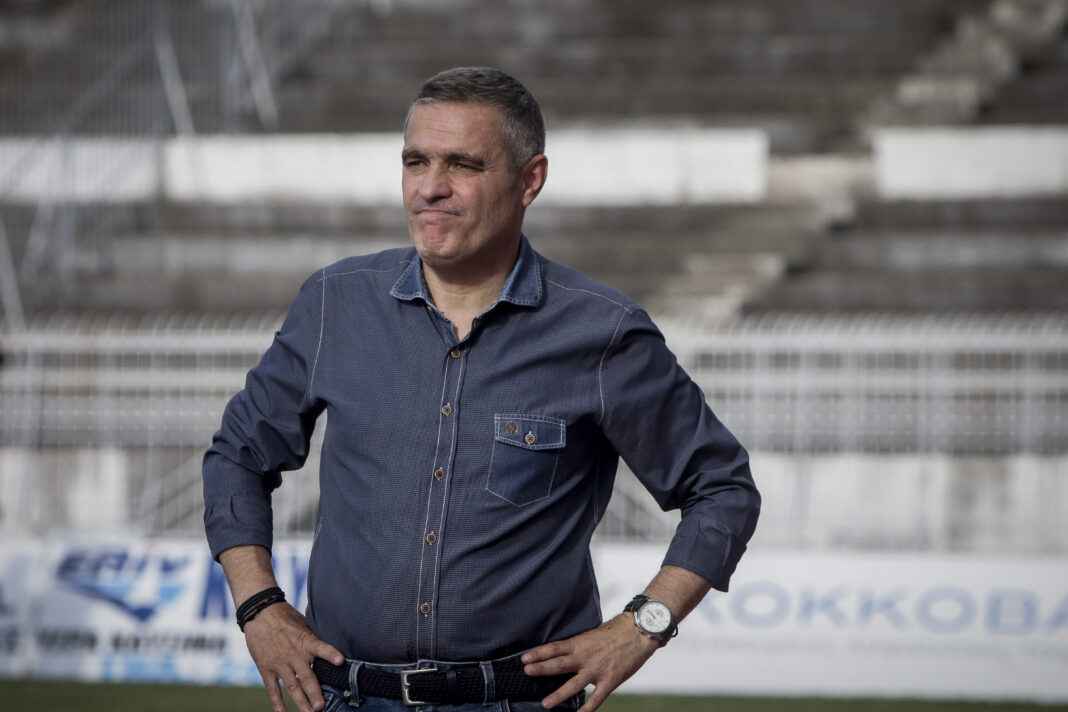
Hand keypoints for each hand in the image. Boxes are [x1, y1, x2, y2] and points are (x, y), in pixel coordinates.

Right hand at [243, 602, 344, 711]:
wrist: (260, 613)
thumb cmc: (285, 617)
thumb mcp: (304, 623)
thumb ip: (313, 638)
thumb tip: (327, 649)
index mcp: (306, 641)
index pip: (322, 648)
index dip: (331, 654)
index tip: (341, 661)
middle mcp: (294, 654)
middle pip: (307, 676)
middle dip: (315, 693)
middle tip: (322, 707)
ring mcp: (279, 663)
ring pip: (291, 686)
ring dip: (300, 701)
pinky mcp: (266, 668)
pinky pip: (272, 689)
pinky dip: (277, 702)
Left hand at [520, 614, 658, 711]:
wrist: (638, 632)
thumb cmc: (616, 632)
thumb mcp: (592, 634)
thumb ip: (578, 645)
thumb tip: (563, 652)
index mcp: (580, 643)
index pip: (555, 648)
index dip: (539, 653)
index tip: (525, 658)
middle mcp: (585, 656)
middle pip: (559, 664)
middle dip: (541, 669)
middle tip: (527, 672)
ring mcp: (597, 670)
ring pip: (573, 685)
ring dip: (558, 695)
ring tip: (545, 704)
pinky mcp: (609, 681)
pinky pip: (596, 699)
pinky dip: (586, 709)